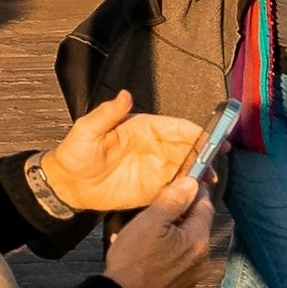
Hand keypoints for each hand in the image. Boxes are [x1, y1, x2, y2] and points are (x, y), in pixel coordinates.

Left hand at [40, 95, 206, 212]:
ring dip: (202, 172)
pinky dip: (191, 190)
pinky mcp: (156, 188)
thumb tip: (125, 95)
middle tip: (217, 160)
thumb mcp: (87, 130)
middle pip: (190, 147)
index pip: (178, 127)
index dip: (198, 132)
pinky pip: (179, 188)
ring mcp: (158, 168)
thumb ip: (107, 114)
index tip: (213, 138)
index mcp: (144, 128)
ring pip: (189, 168)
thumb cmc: (75, 153)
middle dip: (207, 152)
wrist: (69, 184)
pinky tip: (197, 192)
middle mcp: (156, 147)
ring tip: (209, 178)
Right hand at [102, 174, 219, 287]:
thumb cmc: (135, 259)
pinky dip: (168, 249)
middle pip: (196, 223)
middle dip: (178, 211)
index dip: (192, 189)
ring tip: (145, 229)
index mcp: (199, 238)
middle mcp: (204, 256)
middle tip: (153, 205)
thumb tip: (191, 182)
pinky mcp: (182, 284)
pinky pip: (179, 257)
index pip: (205, 204)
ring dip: (172, 231)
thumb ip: (172, 200)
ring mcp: (194, 273)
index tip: (179, 179)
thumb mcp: (149, 222)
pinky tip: (147, 251)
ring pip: (187, 240)